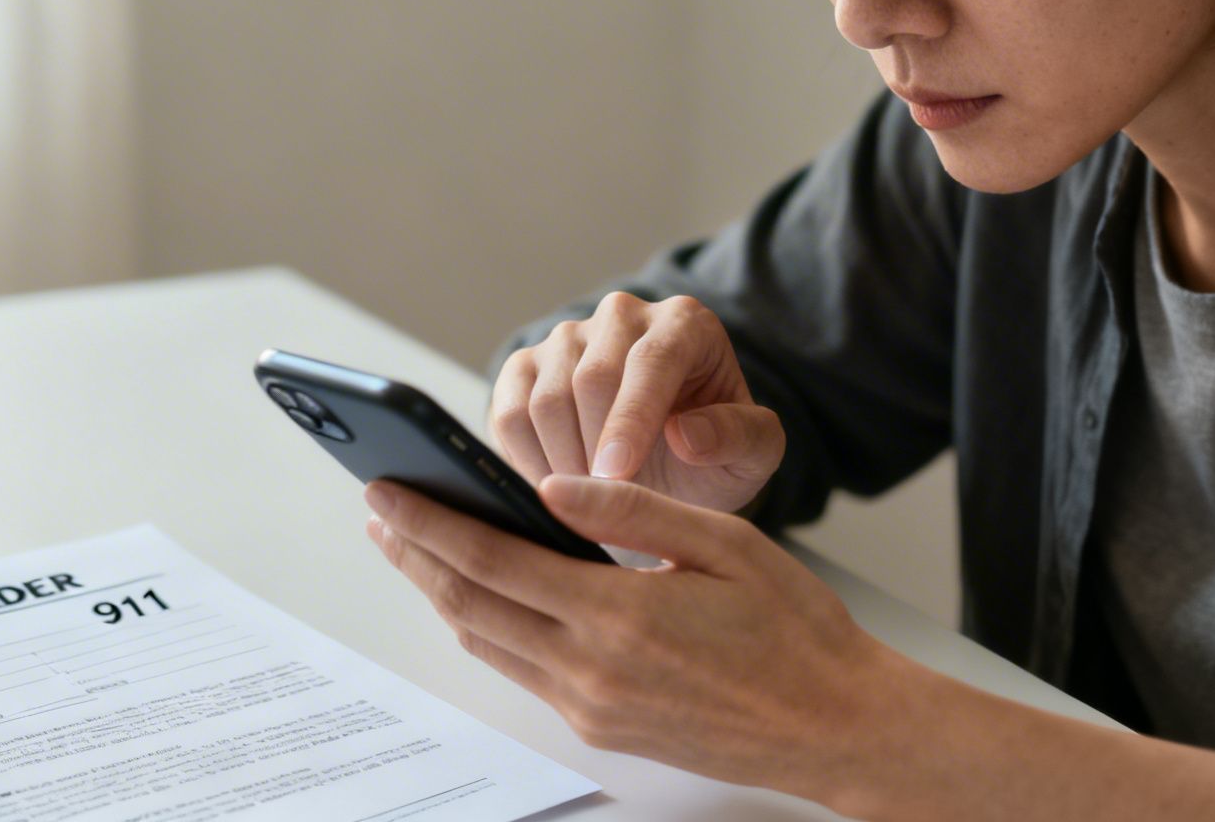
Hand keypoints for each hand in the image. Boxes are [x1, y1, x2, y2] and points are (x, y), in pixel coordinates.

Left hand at [363, 473, 907, 804]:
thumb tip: (548, 487)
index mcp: (618, 615)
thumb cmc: (794, 630)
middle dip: (415, 554)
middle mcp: (590, 669)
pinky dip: (485, 627)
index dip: (430, 523)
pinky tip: (478, 597)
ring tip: (411, 549)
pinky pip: (521, 670)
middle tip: (378, 511)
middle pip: (471, 604)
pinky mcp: (601, 726)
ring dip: (440, 591)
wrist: (836, 726)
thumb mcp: (724, 544)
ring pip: (487, 642)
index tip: (386, 492)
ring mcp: (591, 706)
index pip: (493, 559)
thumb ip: (631, 510)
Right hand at [491, 292, 783, 512]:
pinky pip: (509, 412)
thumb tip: (687, 434)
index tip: (615, 476)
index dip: (631, 420)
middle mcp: (622, 315)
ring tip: (591, 503)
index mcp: (685, 323)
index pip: (652, 360)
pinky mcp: (525, 366)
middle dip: (595, 451)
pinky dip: (527, 459)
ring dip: (563, 462)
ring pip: (546, 398)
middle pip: (591, 378)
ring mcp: (567, 337)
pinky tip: (559, 488)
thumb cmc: (713, 457)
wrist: (667, 469)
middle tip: (608, 507)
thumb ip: (741, 438)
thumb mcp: (753, 456)